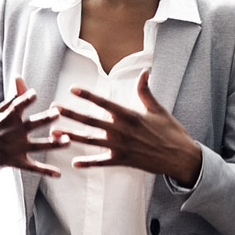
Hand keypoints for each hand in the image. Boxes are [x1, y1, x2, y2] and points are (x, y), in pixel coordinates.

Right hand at [0, 77, 67, 177]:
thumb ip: (14, 96)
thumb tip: (19, 77)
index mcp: (9, 117)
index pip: (18, 106)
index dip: (25, 99)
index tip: (34, 94)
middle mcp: (13, 132)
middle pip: (32, 124)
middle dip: (45, 119)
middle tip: (57, 113)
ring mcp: (16, 148)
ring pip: (38, 146)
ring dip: (53, 144)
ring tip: (68, 141)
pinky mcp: (17, 161)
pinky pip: (33, 167)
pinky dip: (46, 171)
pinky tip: (59, 173)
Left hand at [53, 69, 202, 185]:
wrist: (180, 157)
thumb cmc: (170, 131)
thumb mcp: (158, 108)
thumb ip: (145, 91)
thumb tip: (144, 71)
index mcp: (130, 115)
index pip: (104, 103)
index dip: (87, 96)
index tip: (72, 89)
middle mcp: (122, 130)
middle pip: (91, 121)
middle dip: (71, 114)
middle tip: (54, 109)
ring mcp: (121, 147)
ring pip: (92, 141)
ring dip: (72, 136)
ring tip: (55, 133)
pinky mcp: (123, 160)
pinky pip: (102, 162)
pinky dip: (88, 163)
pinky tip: (74, 163)